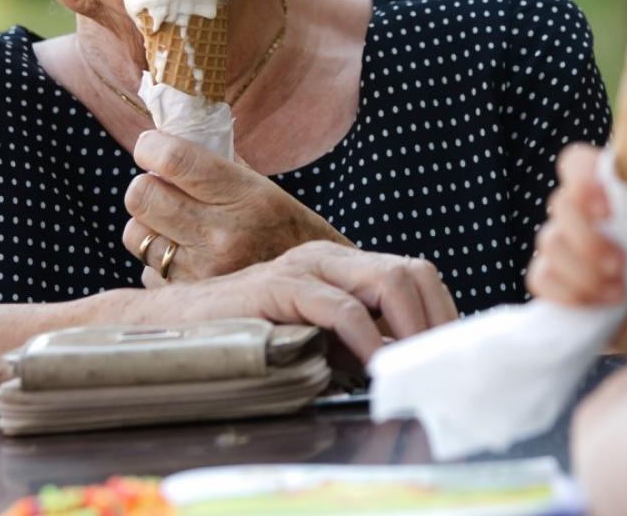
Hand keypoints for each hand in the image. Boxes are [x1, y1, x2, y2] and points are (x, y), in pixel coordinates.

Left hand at [122, 130, 349, 283]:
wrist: (313, 291)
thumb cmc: (288, 231)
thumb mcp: (264, 189)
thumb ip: (219, 165)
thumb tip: (170, 136)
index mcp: (244, 196)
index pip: (172, 160)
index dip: (150, 147)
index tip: (151, 147)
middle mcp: (221, 234)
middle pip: (140, 196)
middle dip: (146, 186)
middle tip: (162, 188)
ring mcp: (202, 271)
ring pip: (135, 233)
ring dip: (149, 226)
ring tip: (177, 226)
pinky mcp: (189, 299)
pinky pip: (147, 270)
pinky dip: (160, 263)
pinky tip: (188, 260)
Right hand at [143, 240, 458, 363]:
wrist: (173, 327)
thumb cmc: (246, 336)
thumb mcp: (314, 335)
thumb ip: (356, 338)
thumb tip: (408, 364)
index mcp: (341, 263)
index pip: (413, 272)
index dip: (441, 310)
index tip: (453, 351)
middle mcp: (328, 256)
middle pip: (409, 271)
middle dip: (437, 320)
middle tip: (444, 364)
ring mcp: (304, 267)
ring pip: (386, 282)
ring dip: (412, 329)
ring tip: (419, 368)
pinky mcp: (280, 288)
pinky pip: (341, 309)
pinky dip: (368, 341)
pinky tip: (377, 369)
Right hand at [527, 144, 626, 353]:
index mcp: (613, 188)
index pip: (576, 162)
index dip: (582, 181)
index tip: (608, 212)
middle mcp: (584, 211)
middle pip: (560, 203)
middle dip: (588, 240)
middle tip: (621, 266)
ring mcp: (566, 244)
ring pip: (549, 243)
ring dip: (583, 272)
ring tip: (620, 293)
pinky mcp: (555, 278)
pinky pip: (540, 277)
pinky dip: (567, 293)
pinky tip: (596, 305)